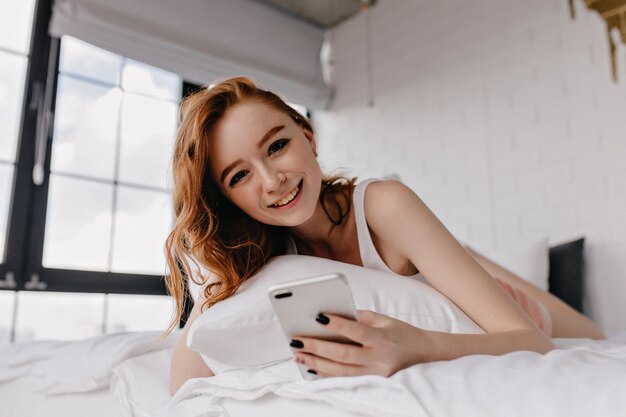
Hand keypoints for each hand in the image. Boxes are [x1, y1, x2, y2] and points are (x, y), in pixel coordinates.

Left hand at [292, 310, 425, 377]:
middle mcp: (380, 358)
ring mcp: (377, 373)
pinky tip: (312, 368)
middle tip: (297, 341)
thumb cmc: (401, 332)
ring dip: (317, 363)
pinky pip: (346, 379)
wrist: (424, 353)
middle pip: (344, 355)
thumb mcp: (384, 319)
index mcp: (383, 338)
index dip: (338, 325)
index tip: (318, 317)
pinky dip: (327, 374)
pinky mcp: (373, 381)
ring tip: (298, 355)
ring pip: (341, 371)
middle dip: (317, 348)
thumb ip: (359, 317)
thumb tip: (332, 315)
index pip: (357, 331)